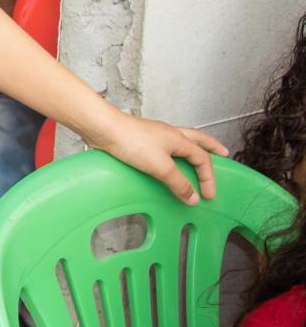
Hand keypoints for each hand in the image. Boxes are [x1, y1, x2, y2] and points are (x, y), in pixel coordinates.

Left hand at [93, 112, 228, 205]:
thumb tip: (193, 198)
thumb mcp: (161, 167)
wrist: (103, 128)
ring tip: (196, 156)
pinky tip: (165, 159)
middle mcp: (169, 134)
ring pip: (180, 141)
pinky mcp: (140, 139)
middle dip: (211, 147)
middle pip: (197, 139)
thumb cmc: (132, 142)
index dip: (208, 178)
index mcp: (179, 139)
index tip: (208, 195)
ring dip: (192, 148)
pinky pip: (163, 146)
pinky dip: (171, 153)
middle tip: (222, 153)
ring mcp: (154, 135)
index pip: (202, 159)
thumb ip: (178, 183)